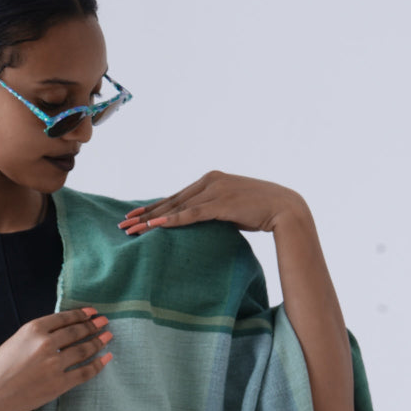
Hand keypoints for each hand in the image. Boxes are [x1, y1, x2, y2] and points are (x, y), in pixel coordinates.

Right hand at [0, 307, 114, 410]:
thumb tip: (59, 332)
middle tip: (104, 322)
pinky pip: (85, 372)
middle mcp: (46, 344)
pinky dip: (98, 365)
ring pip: (84, 350)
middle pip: (77, 332)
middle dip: (93, 326)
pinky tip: (106, 359)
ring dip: (99, 342)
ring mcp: (54, 364)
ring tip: (108, 337)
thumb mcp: (14, 342)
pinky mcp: (60, 384)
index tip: (92, 312)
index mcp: (33, 329)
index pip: (64, 318)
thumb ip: (36, 336)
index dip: (81, 314)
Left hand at [118, 169, 304, 236]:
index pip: (176, 196)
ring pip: (177, 207)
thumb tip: (198, 223)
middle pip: (171, 200)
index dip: (154, 207)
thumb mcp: (231, 208)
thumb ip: (212, 211)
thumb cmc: (260, 211)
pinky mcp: (222, 203)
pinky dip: (173, 220)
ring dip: (152, 219)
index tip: (135, 216)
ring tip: (132, 230)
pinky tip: (156, 227)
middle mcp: (210, 181)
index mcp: (211, 180)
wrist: (286, 208)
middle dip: (145, 214)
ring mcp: (215, 190)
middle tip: (124, 225)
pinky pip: (192, 214)